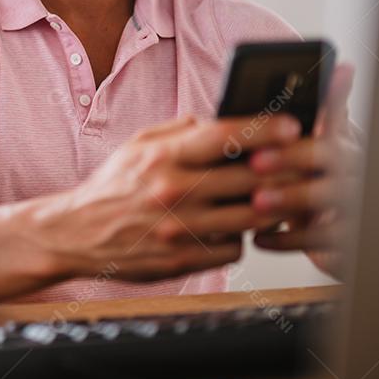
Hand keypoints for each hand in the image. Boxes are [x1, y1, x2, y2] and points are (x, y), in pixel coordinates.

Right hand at [33, 113, 302, 281]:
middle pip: (248, 177)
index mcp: (163, 156)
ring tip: (274, 195)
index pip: (225, 136)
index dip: (265, 129)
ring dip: (268, 205)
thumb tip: (222, 119)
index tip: (293, 126)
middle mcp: (173, 191)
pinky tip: (233, 226)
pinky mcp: (182, 259)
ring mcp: (179, 229)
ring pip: (250, 216)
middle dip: (282, 168)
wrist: (78, 233)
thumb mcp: (138, 144)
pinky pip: (233, 247)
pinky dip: (239, 237)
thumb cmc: (113, 186)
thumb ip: (180, 130)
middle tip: (301, 163)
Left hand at [247, 63, 362, 276]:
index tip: (280, 118)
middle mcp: (357, 168)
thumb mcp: (298, 161)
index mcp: (343, 143)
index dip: (313, 111)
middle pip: (331, 154)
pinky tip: (259, 238)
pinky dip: (287, 239)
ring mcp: (359, 202)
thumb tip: (245, 112)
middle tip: (255, 162)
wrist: (332, 241)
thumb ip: (282, 137)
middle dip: (290, 157)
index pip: (332, 119)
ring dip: (289, 197)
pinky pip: (323, 238)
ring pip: (330, 196)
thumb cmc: (306, 190)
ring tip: (256, 201)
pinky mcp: (352, 238)